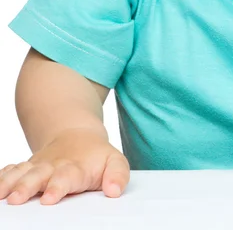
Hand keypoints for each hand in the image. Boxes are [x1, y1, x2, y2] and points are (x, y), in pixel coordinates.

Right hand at [0, 127, 129, 205]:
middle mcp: (53, 167)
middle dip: (27, 186)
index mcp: (75, 168)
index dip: (57, 187)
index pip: (66, 177)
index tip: (49, 198)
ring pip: (21, 173)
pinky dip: (2, 176)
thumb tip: (115, 191)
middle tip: (17, 199)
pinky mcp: (26, 169)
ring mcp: (37, 167)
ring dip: (10, 183)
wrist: (79, 137)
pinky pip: (11, 170)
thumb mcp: (115, 161)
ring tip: (2, 196)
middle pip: (38, 176)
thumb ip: (118, 175)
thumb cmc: (96, 157)